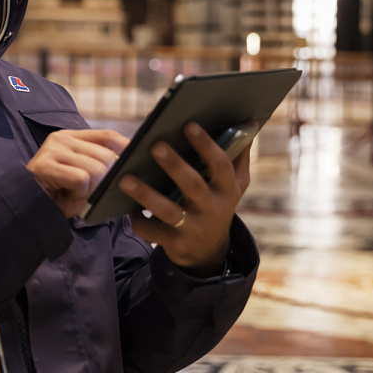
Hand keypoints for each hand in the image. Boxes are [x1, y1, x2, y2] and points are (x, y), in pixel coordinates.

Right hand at [27, 129, 129, 217]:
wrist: (26, 209)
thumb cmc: (57, 196)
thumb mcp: (82, 177)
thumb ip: (100, 167)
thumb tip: (128, 166)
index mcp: (71, 137)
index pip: (107, 136)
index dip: (126, 148)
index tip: (136, 161)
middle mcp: (61, 139)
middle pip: (105, 155)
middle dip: (105, 180)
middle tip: (90, 193)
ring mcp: (52, 150)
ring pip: (95, 169)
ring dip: (90, 190)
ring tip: (74, 195)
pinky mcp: (45, 165)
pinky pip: (80, 179)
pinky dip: (78, 194)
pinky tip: (65, 196)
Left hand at [117, 122, 251, 274]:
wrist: (209, 251)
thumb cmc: (218, 203)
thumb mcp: (235, 184)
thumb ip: (239, 154)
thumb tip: (248, 120)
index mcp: (227, 189)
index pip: (221, 165)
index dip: (206, 145)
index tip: (188, 125)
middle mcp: (212, 208)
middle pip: (193, 185)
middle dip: (174, 165)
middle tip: (155, 145)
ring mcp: (193, 227)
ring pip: (168, 211)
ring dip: (146, 195)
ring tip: (125, 178)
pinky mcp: (175, 243)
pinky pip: (153, 232)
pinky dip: (139, 222)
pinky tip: (124, 209)